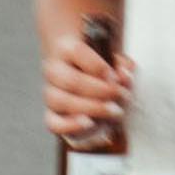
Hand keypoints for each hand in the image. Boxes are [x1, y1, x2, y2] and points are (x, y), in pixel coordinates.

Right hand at [44, 18, 132, 143]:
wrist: (81, 69)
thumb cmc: (100, 63)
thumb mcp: (113, 56)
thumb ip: (121, 64)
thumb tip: (124, 75)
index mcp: (66, 47)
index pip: (75, 52)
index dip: (98, 67)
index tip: (117, 77)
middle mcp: (53, 69)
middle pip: (70, 81)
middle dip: (101, 91)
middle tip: (122, 96)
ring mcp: (51, 92)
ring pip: (58, 101)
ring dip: (90, 108)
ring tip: (114, 111)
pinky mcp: (53, 114)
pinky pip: (53, 123)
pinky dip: (71, 127)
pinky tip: (92, 124)